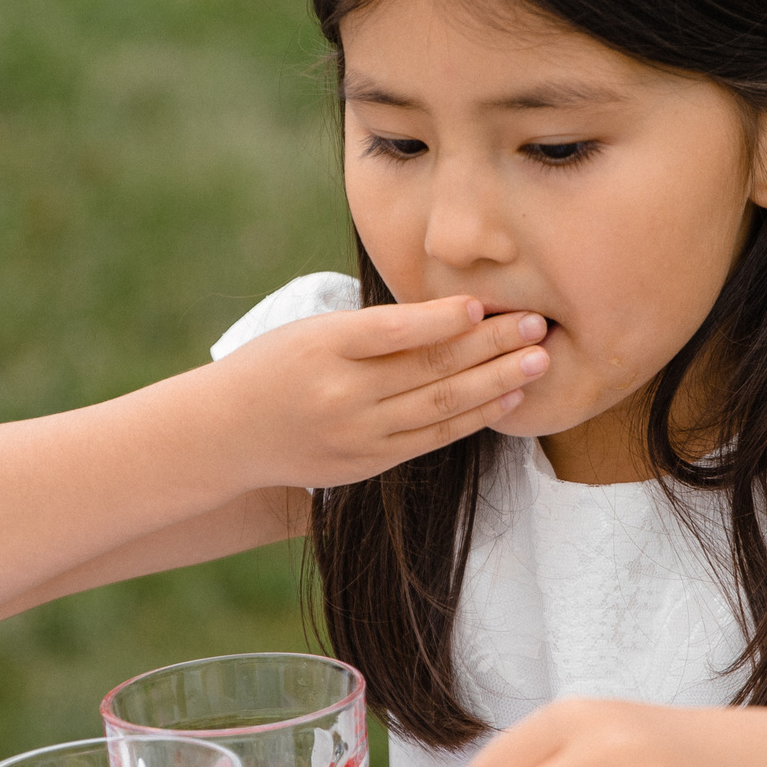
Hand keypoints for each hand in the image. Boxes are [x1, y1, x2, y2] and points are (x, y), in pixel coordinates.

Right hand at [214, 296, 548, 489]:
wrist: (227, 433)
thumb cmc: (277, 366)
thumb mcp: (312, 332)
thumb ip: (374, 330)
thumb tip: (456, 315)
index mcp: (323, 348)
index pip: (392, 332)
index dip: (441, 320)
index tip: (482, 304)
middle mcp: (342, 394)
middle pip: (429, 368)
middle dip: (491, 345)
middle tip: (539, 324)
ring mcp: (358, 434)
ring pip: (441, 405)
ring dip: (497, 382)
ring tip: (539, 360)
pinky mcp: (369, 462)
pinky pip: (433, 437)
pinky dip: (474, 417)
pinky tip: (508, 398)